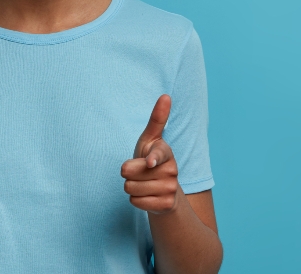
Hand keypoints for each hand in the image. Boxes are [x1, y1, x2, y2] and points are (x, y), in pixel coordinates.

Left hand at [121, 94, 180, 213]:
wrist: (162, 189)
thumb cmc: (150, 160)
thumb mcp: (150, 140)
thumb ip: (157, 119)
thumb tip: (166, 95)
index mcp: (166, 152)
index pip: (157, 154)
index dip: (151, 159)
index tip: (149, 162)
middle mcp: (172, 170)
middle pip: (130, 174)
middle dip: (129, 174)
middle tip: (140, 172)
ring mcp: (171, 189)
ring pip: (131, 189)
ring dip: (131, 187)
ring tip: (143, 184)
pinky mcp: (166, 205)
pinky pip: (136, 202)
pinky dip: (136, 200)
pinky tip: (146, 196)